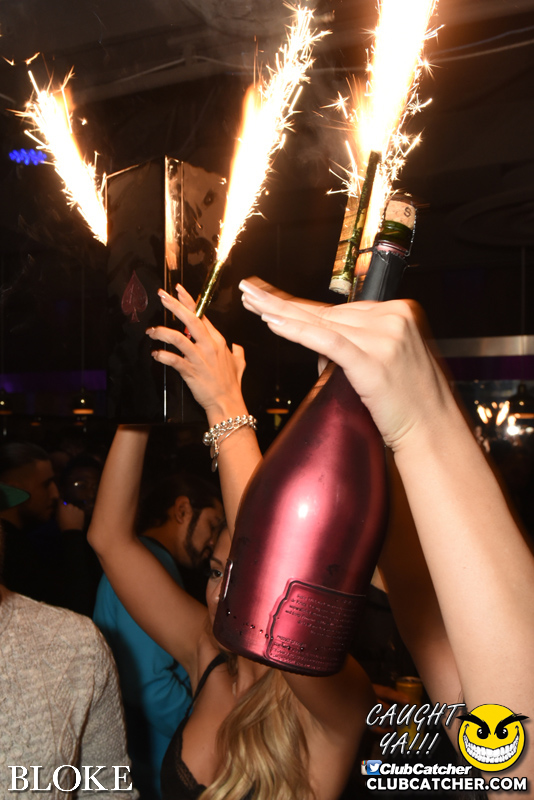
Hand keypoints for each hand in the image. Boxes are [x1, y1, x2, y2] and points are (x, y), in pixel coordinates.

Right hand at [57, 501, 84, 531]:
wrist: (72, 531)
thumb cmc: (62, 525)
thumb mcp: (57, 518)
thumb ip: (58, 511)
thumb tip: (58, 508)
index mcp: (62, 506)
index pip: (60, 500)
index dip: (60, 502)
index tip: (61, 504)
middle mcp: (69, 505)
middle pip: (68, 505)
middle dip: (68, 508)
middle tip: (68, 514)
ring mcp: (76, 508)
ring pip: (74, 508)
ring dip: (73, 511)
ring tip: (73, 517)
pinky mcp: (82, 511)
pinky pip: (79, 511)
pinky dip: (78, 514)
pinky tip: (77, 519)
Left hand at [146, 284, 247, 421]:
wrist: (227, 403)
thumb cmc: (231, 385)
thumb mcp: (239, 364)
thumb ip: (237, 352)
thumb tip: (237, 346)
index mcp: (218, 341)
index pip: (202, 315)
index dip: (190, 301)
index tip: (178, 290)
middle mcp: (209, 346)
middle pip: (191, 320)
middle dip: (175, 306)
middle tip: (162, 296)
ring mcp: (200, 358)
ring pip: (179, 338)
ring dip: (163, 332)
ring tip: (151, 330)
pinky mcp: (191, 371)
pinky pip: (174, 360)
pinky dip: (163, 356)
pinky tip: (156, 354)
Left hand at [239, 277, 452, 451]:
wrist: (434, 432)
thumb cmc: (410, 404)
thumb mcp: (385, 364)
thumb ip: (354, 348)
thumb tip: (315, 343)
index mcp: (398, 313)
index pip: (338, 310)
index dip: (300, 305)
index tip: (271, 297)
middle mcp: (392, 318)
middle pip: (326, 311)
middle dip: (282, 303)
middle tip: (249, 291)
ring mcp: (384, 337)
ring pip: (322, 322)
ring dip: (280, 313)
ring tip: (252, 304)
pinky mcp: (373, 360)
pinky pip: (327, 341)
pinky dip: (297, 331)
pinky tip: (273, 323)